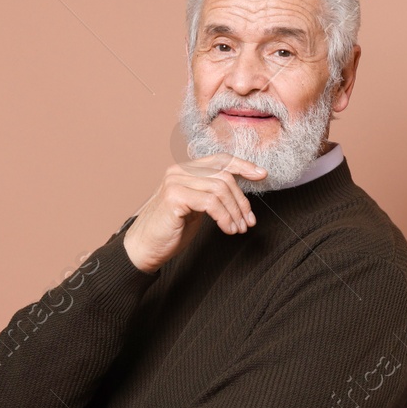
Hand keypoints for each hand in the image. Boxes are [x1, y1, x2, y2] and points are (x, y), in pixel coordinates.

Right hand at [123, 154, 267, 272]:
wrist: (144, 247)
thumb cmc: (171, 229)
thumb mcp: (197, 207)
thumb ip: (212, 194)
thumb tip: (240, 194)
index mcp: (185, 170)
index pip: (220, 159)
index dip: (243, 165)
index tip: (262, 175)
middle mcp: (179, 171)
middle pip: (224, 177)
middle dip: (241, 201)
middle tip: (248, 221)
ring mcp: (175, 182)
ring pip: (220, 190)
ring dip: (235, 213)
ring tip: (238, 229)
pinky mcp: (174, 197)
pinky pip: (211, 203)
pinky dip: (225, 218)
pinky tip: (228, 229)